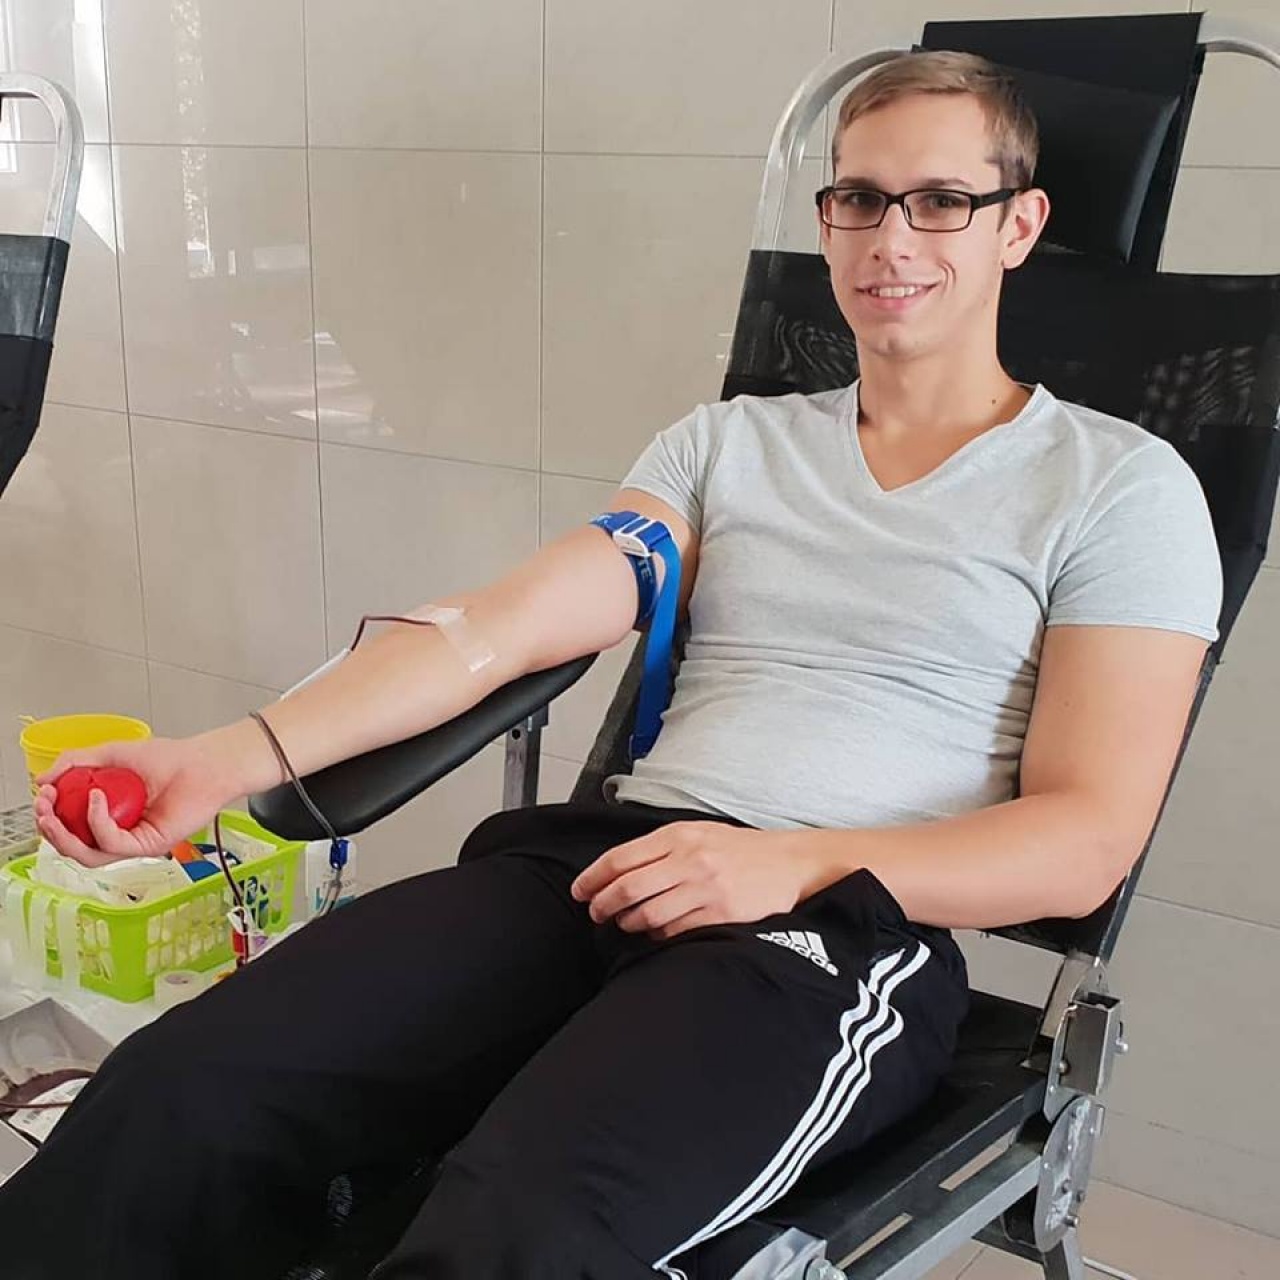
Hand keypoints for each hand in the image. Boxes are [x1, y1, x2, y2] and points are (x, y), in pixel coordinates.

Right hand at [32, 731, 247, 867]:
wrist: (205, 762)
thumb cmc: (171, 759)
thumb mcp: (113, 753)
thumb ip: (77, 762)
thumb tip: (43, 779)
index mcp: (108, 814)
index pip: (70, 827)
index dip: (50, 815)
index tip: (43, 794)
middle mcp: (119, 832)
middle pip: (73, 846)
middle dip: (50, 829)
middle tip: (43, 809)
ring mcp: (134, 841)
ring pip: (88, 854)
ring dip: (64, 835)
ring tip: (54, 811)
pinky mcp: (149, 845)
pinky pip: (112, 843)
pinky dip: (97, 822)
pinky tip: (95, 799)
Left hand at [570, 821, 806, 939]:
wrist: (788, 863)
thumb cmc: (740, 849)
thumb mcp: (698, 833)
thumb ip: (661, 848)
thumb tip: (620, 869)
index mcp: (678, 836)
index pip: (621, 858)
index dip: (593, 878)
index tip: (580, 891)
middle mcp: (689, 859)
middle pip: (628, 887)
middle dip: (604, 904)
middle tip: (596, 913)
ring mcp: (704, 887)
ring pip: (648, 913)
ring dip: (629, 923)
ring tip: (626, 923)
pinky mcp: (720, 913)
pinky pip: (675, 930)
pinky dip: (659, 934)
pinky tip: (657, 931)